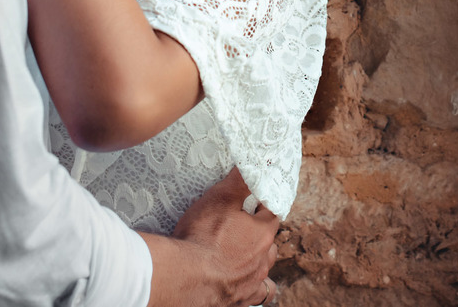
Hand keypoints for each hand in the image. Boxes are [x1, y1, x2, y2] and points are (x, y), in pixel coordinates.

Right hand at [144, 169, 279, 306]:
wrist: (184, 278)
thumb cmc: (201, 237)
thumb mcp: (219, 198)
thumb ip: (239, 181)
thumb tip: (254, 164)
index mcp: (262, 233)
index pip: (273, 211)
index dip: (263, 202)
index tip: (255, 198)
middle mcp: (263, 259)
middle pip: (269, 240)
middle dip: (260, 231)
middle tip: (242, 224)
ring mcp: (253, 281)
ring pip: (266, 267)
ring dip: (259, 258)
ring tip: (244, 252)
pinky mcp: (241, 299)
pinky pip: (260, 293)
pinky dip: (256, 286)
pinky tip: (246, 281)